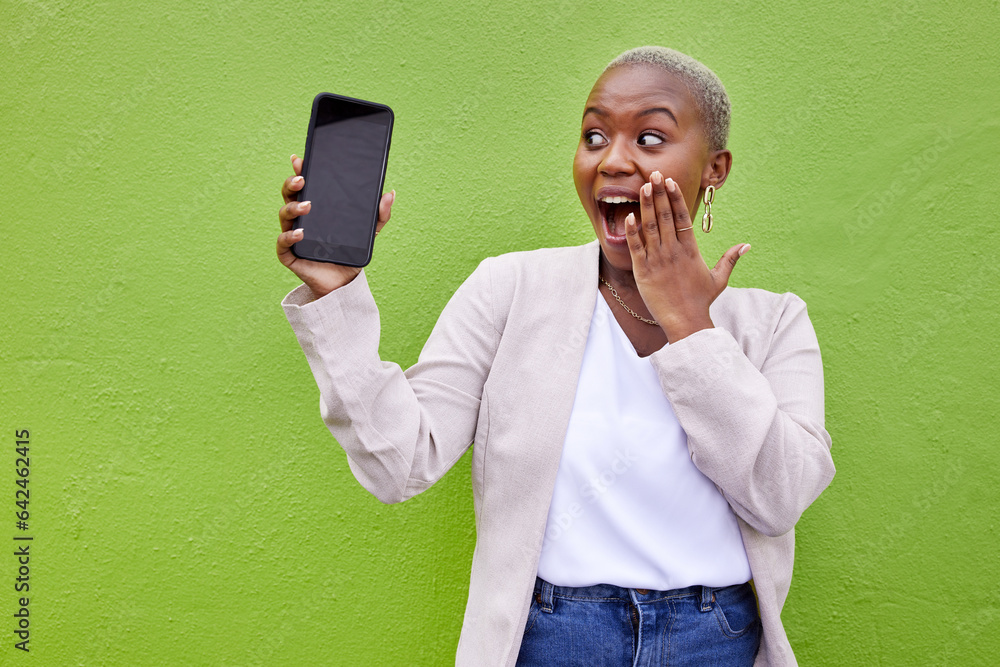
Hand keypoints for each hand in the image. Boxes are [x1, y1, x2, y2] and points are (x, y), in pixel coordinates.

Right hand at [276, 154, 394, 298]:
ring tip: (307, 206)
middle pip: (289, 194)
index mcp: (315, 207)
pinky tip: (300, 233)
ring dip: (293, 208)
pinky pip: (283, 242)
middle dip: (291, 183)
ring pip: (284, 214)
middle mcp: (300, 218)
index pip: (304, 185)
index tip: (300, 159)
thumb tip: (390, 193)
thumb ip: (380, 214)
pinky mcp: (289, 254)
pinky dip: (289, 236)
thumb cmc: (349, 254)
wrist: (344, 283)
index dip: (300, 170)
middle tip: (302, 179)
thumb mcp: (368, 232)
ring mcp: (292, 234)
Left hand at [625, 170, 749, 341]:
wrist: (686, 322)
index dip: (676, 198)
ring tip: (644, 187)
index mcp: (691, 250)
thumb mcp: (718, 279)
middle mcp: (674, 251)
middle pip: (666, 216)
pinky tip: (629, 216)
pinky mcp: (644, 271)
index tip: (670, 182)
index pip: (682, 218)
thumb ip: (730, 259)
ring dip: (647, 206)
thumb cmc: (700, 301)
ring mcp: (658, 260)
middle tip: (654, 174)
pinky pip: (637, 247)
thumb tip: (747, 245)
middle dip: (660, 194)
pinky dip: (632, 231)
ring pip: (651, 227)